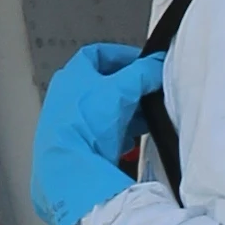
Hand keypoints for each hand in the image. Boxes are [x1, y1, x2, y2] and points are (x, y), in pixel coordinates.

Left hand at [31, 44, 162, 224]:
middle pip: (103, 84)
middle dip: (130, 88)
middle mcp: (65, 95)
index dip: (121, 55)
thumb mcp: (122, 91)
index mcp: (72, 75)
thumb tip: (158, 63)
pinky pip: (99, 134)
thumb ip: (143, 73)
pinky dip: (117, 133)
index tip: (142, 63)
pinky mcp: (73, 145)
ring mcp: (67, 122)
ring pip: (103, 110)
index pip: (96, 53)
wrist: (70, 170)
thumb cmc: (90, 122)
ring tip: (146, 120)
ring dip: (126, 113)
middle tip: (149, 93)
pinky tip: (130, 142)